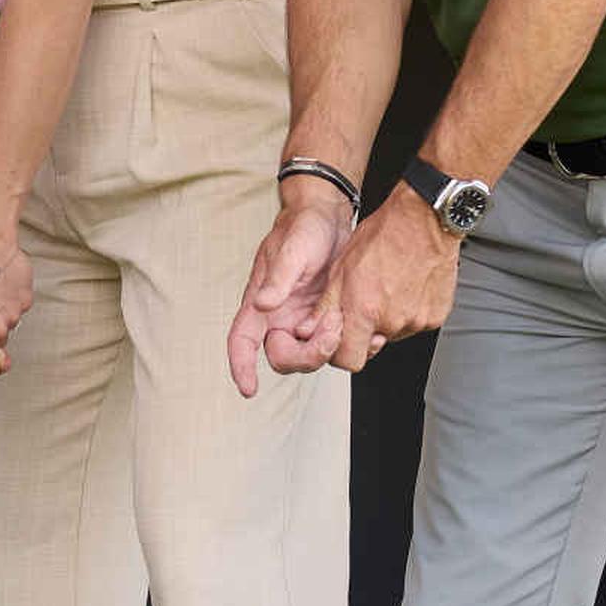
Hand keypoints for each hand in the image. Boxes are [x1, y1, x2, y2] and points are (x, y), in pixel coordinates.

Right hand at [230, 195, 348, 394]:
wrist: (330, 216)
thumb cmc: (303, 227)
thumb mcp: (293, 250)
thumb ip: (278, 279)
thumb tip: (263, 304)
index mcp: (260, 304)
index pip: (241, 342)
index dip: (241, 367)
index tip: (249, 388)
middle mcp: (279, 318)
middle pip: (284, 358)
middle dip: (309, 354)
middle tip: (332, 327)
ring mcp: (304, 320)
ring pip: (312, 355)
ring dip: (331, 347)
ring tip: (347, 319)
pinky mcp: (326, 318)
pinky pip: (334, 344)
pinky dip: (349, 342)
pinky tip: (364, 330)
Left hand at [316, 188, 462, 370]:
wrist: (424, 220)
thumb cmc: (383, 236)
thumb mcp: (341, 268)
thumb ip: (326, 306)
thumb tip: (309, 330)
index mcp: (365, 311)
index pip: (348, 360)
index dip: (340, 351)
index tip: (340, 337)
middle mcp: (393, 321)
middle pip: (371, 346)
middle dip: (364, 331)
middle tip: (365, 302)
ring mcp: (417, 320)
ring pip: (393, 334)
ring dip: (386, 320)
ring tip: (386, 288)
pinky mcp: (436, 316)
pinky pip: (415, 323)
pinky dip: (408, 311)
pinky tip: (405, 287)